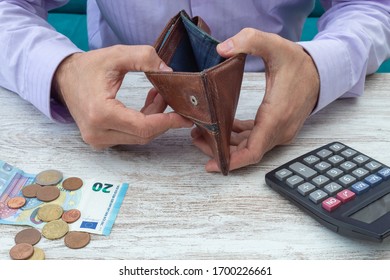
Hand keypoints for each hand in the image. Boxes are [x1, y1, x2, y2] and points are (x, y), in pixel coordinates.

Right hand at [53, 45, 192, 148]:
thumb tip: (170, 74)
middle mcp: (97, 133)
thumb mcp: (116, 55)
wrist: (63, 78)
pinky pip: (130, 136)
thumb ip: (144, 58)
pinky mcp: (100, 140)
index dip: (168, 123)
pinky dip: (144, 122)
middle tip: (171, 97)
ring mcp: (98, 140)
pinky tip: (149, 103)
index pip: (143, 127)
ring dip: (154, 119)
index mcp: (100, 113)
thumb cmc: (87, 66)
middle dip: (163, 118)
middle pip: (144, 134)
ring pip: (139, 136)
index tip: (185, 117)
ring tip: (158, 95)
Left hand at [192, 28, 319, 172]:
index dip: (232, 161)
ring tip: (204, 132)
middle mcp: (279, 130)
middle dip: (220, 150)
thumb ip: (250, 40)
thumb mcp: (274, 45)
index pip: (253, 151)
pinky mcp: (278, 128)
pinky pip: (255, 139)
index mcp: (276, 116)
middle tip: (197, 137)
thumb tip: (222, 48)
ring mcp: (280, 132)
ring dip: (227, 144)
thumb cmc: (299, 63)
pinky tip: (224, 128)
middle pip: (247, 152)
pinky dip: (239, 137)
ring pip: (250, 147)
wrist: (321, 71)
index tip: (212, 165)